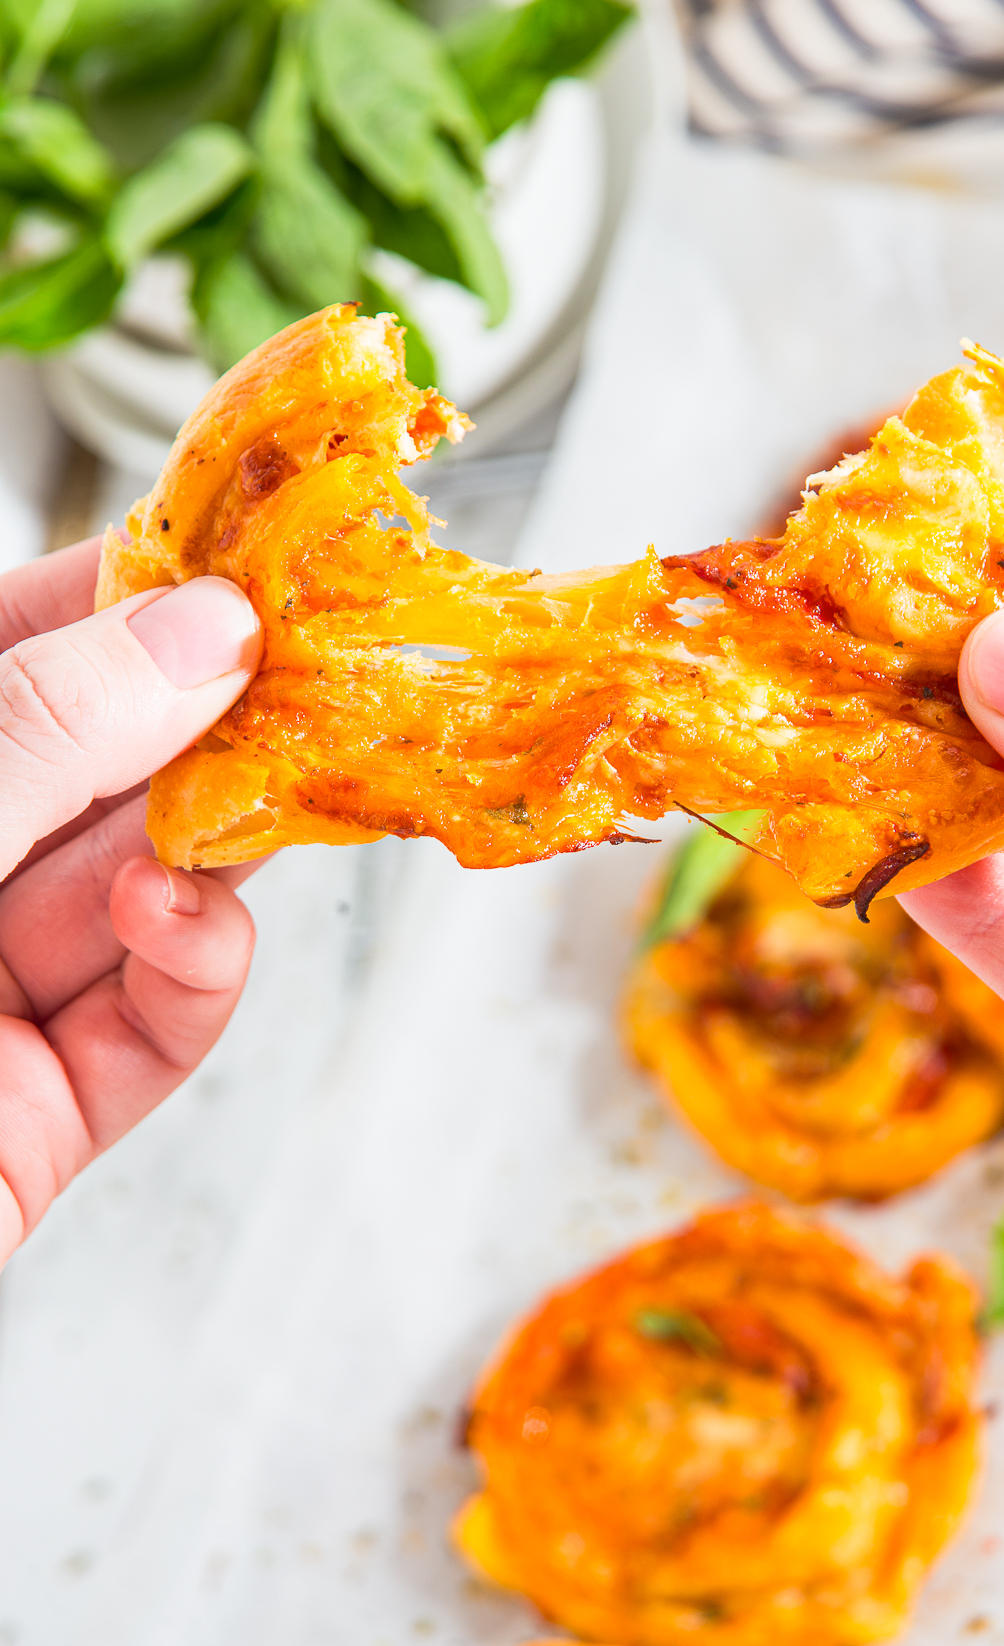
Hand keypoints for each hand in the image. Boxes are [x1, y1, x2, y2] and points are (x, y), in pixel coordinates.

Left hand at [0, 537, 260, 1267]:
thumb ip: (43, 730)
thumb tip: (197, 630)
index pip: (4, 651)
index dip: (116, 601)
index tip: (229, 567)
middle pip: (91, 774)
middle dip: (196, 729)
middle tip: (294, 684)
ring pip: (140, 891)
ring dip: (206, 849)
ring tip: (250, 805)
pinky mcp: (39, 1116)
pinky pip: (154, 1023)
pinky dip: (194, 967)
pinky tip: (179, 925)